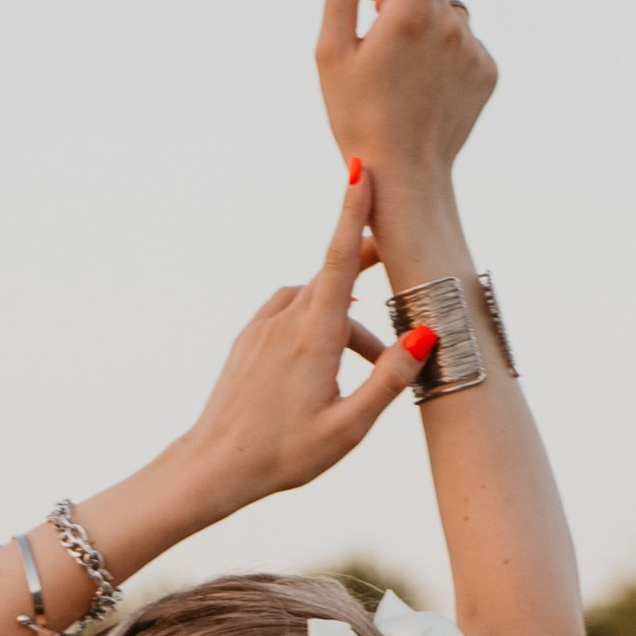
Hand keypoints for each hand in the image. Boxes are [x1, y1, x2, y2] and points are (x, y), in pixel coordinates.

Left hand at [172, 165, 431, 514]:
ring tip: (367, 365)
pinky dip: (317, 324)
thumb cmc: (282, 455)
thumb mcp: (348, 427)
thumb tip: (423, 334)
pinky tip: (326, 361)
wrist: (212, 467)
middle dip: (366, 268)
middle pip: (334, 278)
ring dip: (345, 321)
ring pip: (315, 303)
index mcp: (311, 337)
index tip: (362, 168)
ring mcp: (262, 328)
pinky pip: (291, 315)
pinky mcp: (249, 341)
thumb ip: (388, 378)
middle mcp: (284, 321)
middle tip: (395, 257)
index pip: (338, 259)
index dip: (353, 211)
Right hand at [315, 0, 496, 195]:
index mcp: (411, 12)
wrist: (405, 181)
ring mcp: (474, 47)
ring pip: (447, 8)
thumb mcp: (330, 51)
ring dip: (421, 18)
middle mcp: (451, 22)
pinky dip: (444, 49)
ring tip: (393, 63)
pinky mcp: (490, 70)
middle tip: (366, 15)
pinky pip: (464, 40)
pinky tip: (422, 83)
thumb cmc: (356, 116)